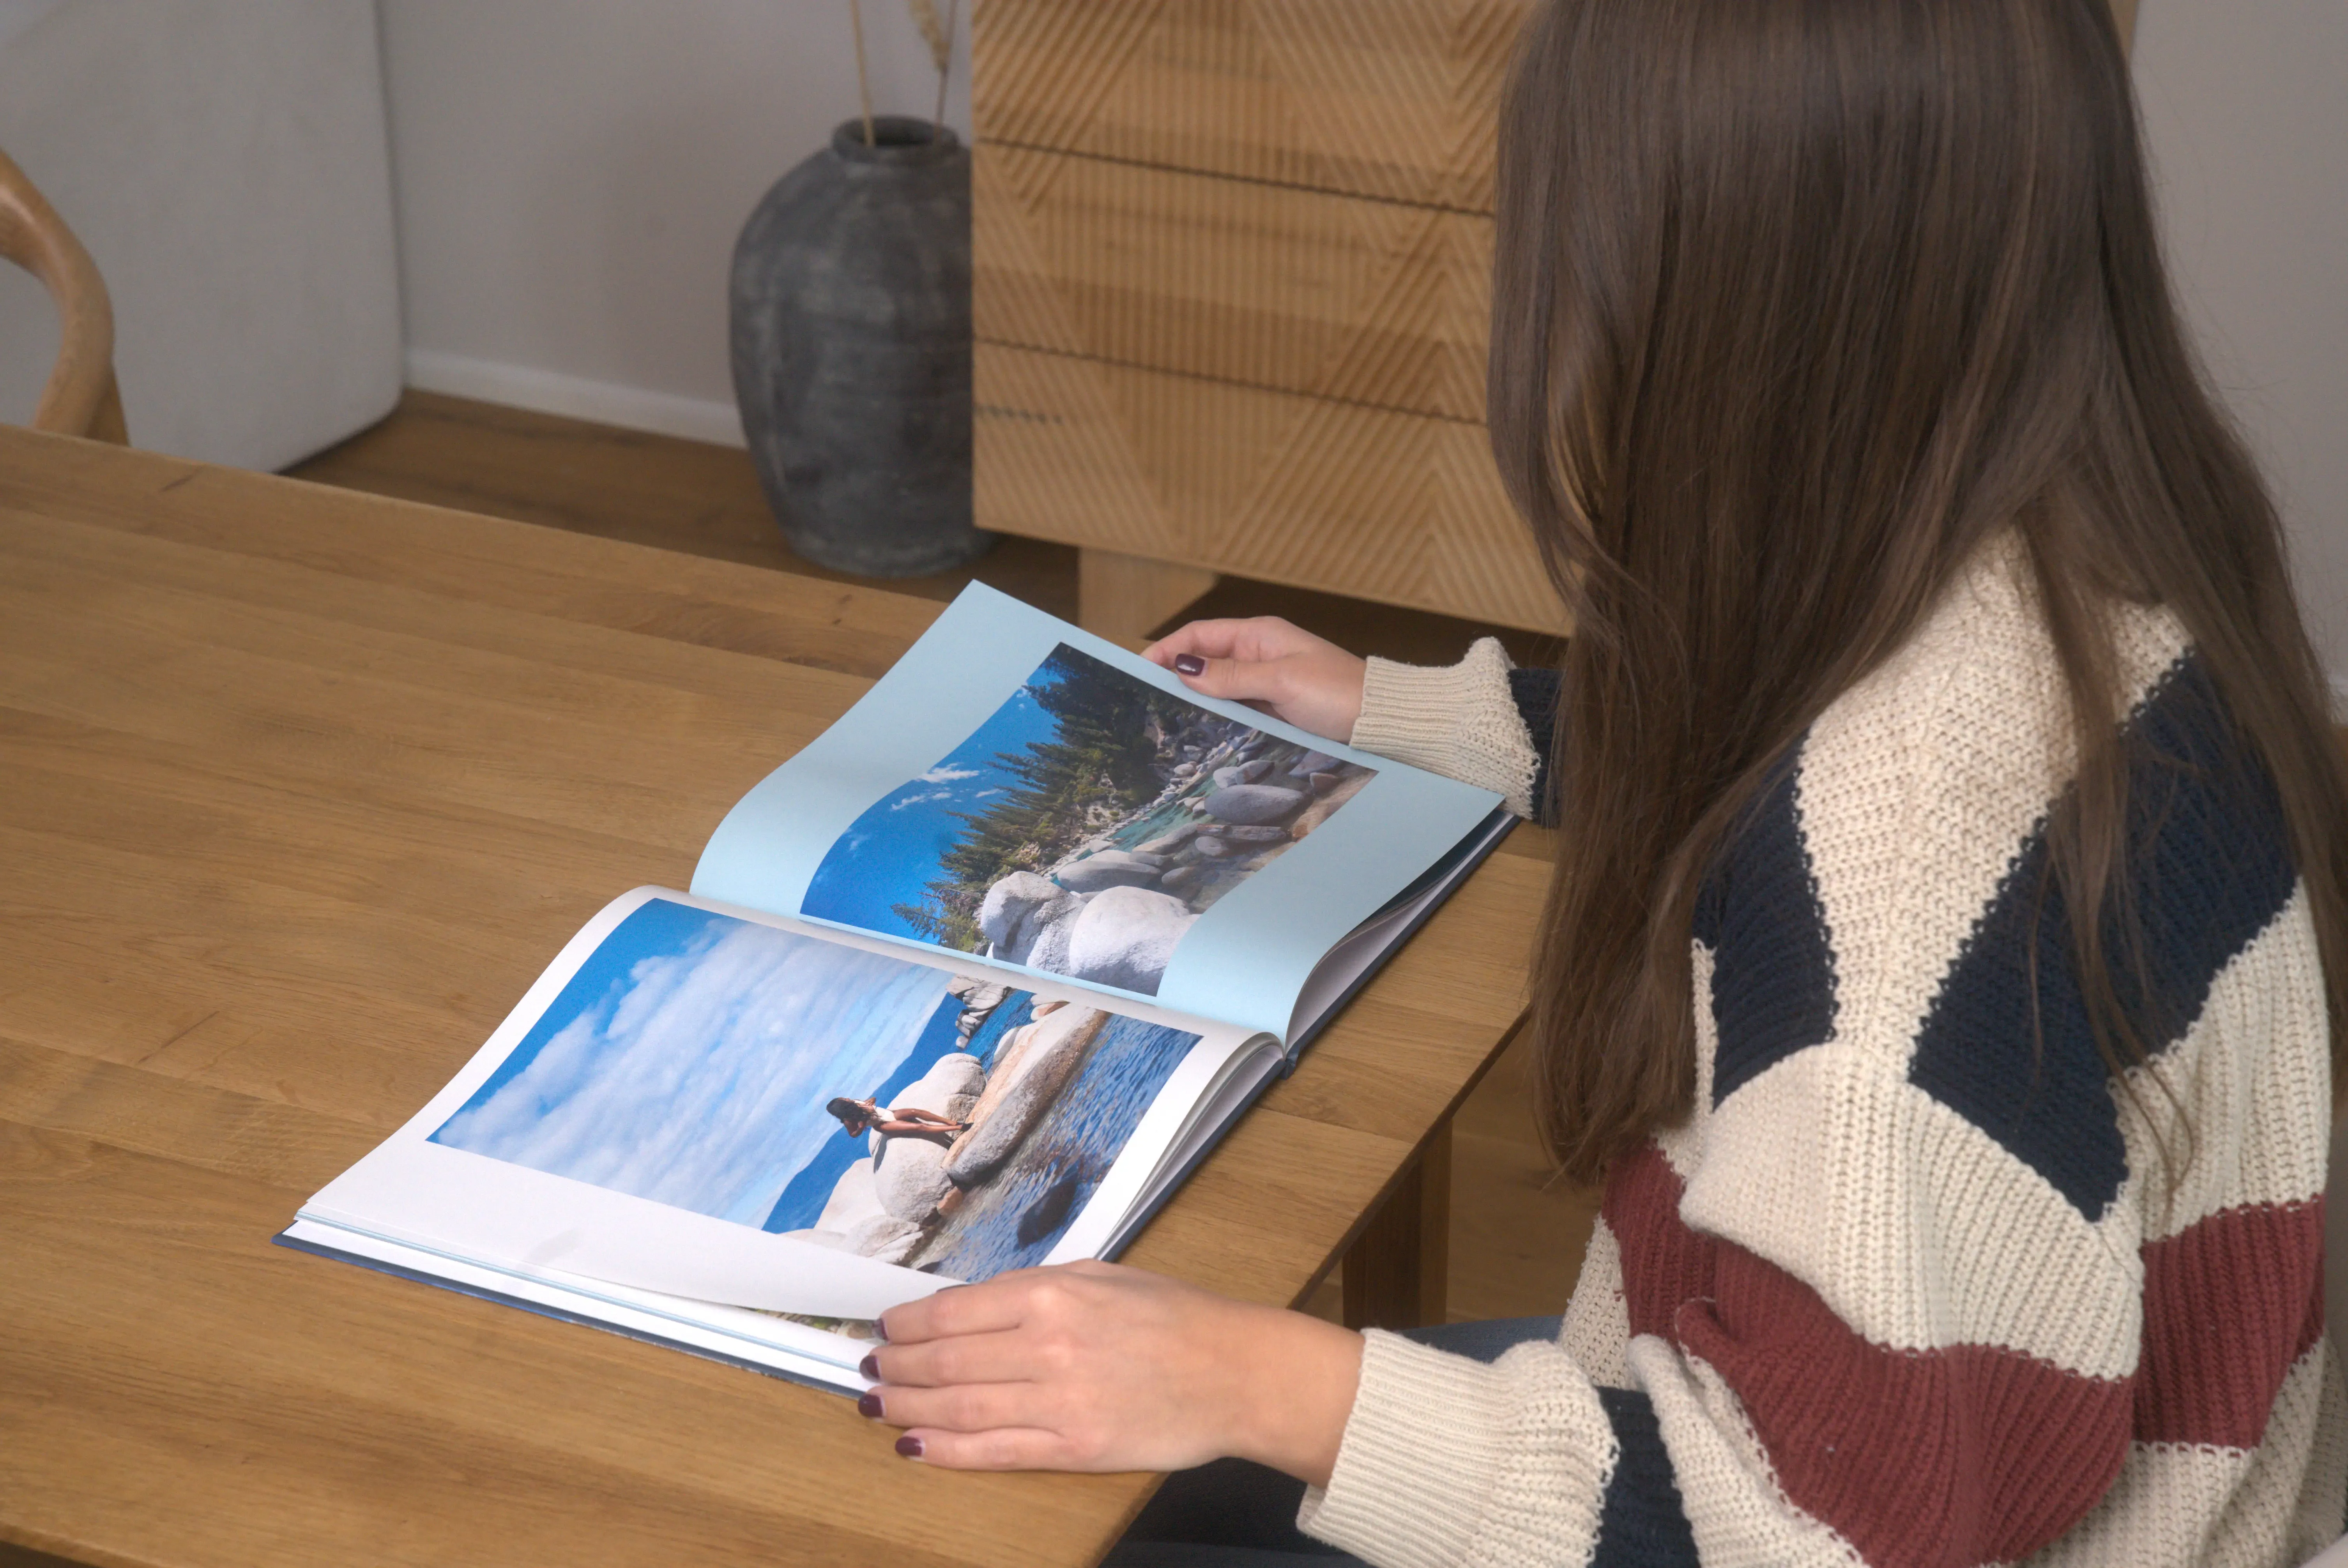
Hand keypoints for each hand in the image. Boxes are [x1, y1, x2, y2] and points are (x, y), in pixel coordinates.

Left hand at [860, 1260, 1362, 1481]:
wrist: (1236, 1371)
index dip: (907, 1323)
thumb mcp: (1103, 1275)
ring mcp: (1058, 1400)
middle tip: (869, 1367)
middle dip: (895, 1365)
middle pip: (944, 1358)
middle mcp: (1047, 1344)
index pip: (953, 1310)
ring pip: (957, 1405)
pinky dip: (946, 1450)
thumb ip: (1037, 1289)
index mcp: (1054, 1294)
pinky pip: (993, 1450)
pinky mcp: (1073, 1446)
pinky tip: (914, 1445)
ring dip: (905, 1406)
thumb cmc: (1176, 1317)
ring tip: (874, 1404)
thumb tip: (972, 1304)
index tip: (887, 1327)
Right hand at [1143, 618, 1367, 741]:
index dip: (1167, 649)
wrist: (1381, 720)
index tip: (1139, 670)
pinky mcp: (1274, 709)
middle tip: (1143, 701)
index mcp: (1259, 636)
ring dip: (1193, 701)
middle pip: (1204, 662)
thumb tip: (1184, 669)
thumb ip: (1232, 676)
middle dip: (1174, 677)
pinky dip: (1216, 718)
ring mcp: (1266, 684)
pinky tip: (1200, 734)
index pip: (1200, 636)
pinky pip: (1235, 709)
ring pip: (1217, 689)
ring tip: (1163, 721)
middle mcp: (1259, 656)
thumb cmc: (1338, 693)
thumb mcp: (1281, 681)